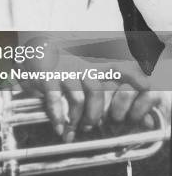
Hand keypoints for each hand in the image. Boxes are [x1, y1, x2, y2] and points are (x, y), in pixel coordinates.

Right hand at [19, 37, 169, 140]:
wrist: (29, 44)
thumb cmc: (56, 58)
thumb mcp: (78, 61)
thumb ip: (100, 74)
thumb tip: (131, 89)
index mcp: (89, 59)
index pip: (118, 65)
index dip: (134, 76)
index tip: (145, 88)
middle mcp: (79, 63)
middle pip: (96, 90)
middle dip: (94, 114)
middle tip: (88, 127)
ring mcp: (63, 69)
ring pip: (78, 99)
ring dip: (76, 119)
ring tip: (71, 131)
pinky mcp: (46, 76)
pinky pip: (55, 100)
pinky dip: (57, 117)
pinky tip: (58, 127)